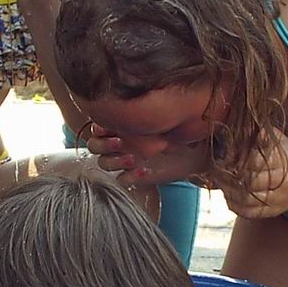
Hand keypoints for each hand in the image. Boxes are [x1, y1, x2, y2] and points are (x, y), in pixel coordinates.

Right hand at [80, 122, 209, 185]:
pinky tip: (144, 170)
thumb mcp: (157, 116)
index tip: (109, 127)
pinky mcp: (133, 175)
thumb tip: (124, 107)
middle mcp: (117, 141)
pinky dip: (130, 176)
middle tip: (120, 142)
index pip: (97, 127)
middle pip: (95, 146)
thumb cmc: (174, 126)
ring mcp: (123, 159)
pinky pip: (121, 179)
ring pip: (104, 163)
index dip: (99, 128)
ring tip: (133, 158)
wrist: (192, 148)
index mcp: (118, 124)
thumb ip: (139, 113)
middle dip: (105, 145)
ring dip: (115, 161)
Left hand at [217, 133, 287, 218]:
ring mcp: (277, 201)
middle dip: (230, 176)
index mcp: (285, 163)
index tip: (226, 156)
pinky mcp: (271, 213)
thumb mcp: (281, 142)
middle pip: (250, 182)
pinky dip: (234, 205)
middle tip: (217, 170)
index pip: (256, 161)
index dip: (238, 159)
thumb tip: (246, 129)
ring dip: (228, 191)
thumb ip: (264, 135)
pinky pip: (248, 213)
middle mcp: (283, 184)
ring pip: (247, 200)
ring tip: (220, 182)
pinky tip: (228, 195)